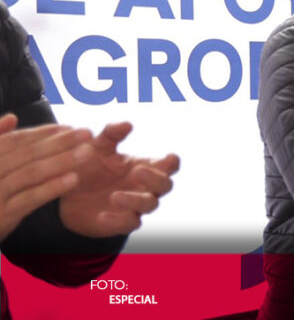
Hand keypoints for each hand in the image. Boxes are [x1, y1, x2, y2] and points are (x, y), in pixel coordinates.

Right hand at [0, 114, 93, 240]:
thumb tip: (11, 117)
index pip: (16, 141)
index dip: (43, 133)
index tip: (69, 127)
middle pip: (27, 154)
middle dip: (60, 142)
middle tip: (87, 133)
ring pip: (31, 173)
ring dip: (62, 161)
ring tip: (88, 152)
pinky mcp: (2, 215)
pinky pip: (30, 198)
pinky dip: (51, 187)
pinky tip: (73, 179)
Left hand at [58, 122, 178, 237]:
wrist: (65, 193)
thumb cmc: (88, 166)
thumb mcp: (97, 147)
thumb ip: (111, 134)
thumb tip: (128, 124)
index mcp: (145, 166)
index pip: (169, 166)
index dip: (172, 163)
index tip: (168, 158)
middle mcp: (145, 187)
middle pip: (165, 185)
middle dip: (155, 178)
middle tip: (137, 171)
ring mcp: (136, 206)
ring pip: (150, 205)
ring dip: (135, 200)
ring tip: (114, 197)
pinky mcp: (122, 223)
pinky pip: (129, 224)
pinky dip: (118, 220)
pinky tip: (103, 215)